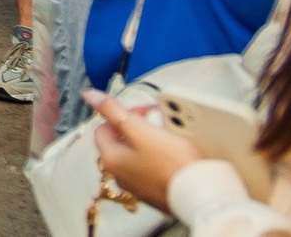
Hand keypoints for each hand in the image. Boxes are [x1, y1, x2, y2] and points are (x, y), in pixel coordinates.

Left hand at [84, 89, 206, 211]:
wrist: (202, 194)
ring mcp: (137, 187)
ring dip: (148, 142)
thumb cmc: (171, 161)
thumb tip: (89, 95)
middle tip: (156, 123)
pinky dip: (158, 159)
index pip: (103, 127)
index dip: (120, 115)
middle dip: (136, 128)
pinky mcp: (155, 193)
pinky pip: (150, 169)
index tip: (142, 114)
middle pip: (119, 142)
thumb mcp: (139, 129)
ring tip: (167, 138)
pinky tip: (173, 156)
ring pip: (135, 155)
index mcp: (110, 160)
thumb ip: (113, 111)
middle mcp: (119, 176)